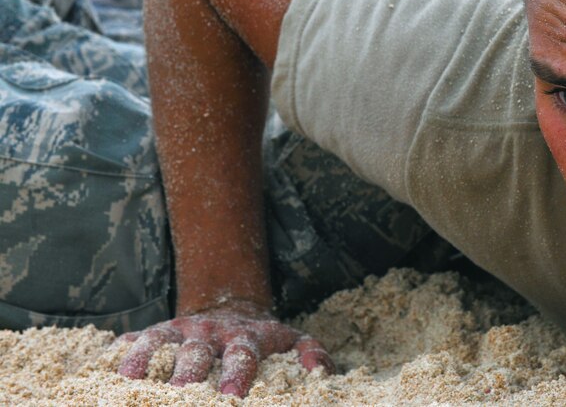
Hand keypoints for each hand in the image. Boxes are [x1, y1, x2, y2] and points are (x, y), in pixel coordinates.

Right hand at [115, 301, 332, 396]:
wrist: (231, 307)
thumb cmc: (264, 338)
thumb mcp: (293, 339)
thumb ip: (313, 353)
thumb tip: (320, 372)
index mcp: (245, 337)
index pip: (242, 356)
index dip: (238, 375)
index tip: (234, 397)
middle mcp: (210, 333)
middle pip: (196, 354)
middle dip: (187, 376)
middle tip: (180, 395)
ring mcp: (180, 331)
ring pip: (160, 345)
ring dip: (145, 363)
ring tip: (128, 385)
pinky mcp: (156, 331)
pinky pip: (135, 340)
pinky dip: (121, 352)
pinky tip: (105, 370)